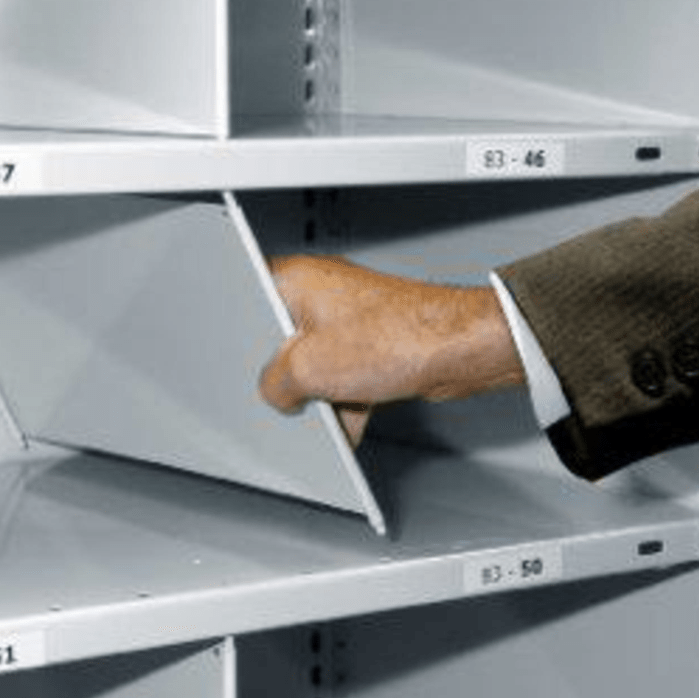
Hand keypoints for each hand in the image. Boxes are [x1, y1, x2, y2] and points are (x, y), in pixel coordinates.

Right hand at [259, 255, 525, 445]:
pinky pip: (342, 376)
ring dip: (319, 395)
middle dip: (287, 378)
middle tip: (291, 394)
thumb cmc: (402, 336)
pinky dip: (345, 398)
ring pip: (315, 364)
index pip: (245, 303)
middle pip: (281, 344)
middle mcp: (320, 294)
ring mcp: (348, 318)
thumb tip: (275, 393)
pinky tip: (351, 417)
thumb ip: (273, 383)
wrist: (459, 348)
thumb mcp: (308, 368)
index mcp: (295, 280)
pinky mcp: (370, 342)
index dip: (240, 338)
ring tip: (331, 407)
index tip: (240, 365)